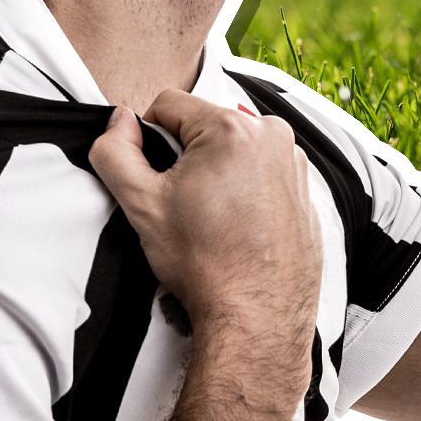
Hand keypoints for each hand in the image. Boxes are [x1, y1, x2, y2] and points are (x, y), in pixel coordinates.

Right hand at [89, 90, 322, 371]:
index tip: (156, 176)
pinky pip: (261, 172)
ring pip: (233, 148)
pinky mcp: (304, 188)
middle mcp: (271, 136)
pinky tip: (235, 225)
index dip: (149, 138)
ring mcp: (293, 163)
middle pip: (204, 125)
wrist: (257, 316)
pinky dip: (244, 190)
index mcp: (232, 128)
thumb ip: (116, 152)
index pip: (168, 104)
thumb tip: (119, 123)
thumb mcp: (142, 205)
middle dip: (186, 156)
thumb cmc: (208, 265)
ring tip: (211, 218)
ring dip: (216, 172)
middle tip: (183, 203)